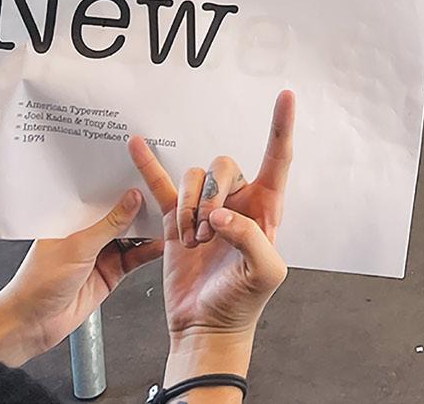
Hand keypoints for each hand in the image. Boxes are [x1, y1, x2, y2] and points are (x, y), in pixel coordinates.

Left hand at [0, 190, 159, 366]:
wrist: (32, 326)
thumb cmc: (37, 284)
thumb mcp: (77, 247)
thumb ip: (109, 225)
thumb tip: (132, 199)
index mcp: (74, 218)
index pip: (103, 195)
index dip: (122, 185)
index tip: (144, 172)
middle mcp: (88, 233)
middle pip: (121, 214)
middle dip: (141, 205)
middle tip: (163, 192)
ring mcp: (101, 253)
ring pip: (132, 234)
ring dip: (148, 228)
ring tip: (167, 216)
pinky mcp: (111, 272)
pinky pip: (134, 257)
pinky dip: (148, 251)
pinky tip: (160, 244)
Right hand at [128, 93, 291, 353]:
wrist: (206, 327)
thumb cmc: (243, 302)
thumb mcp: (265, 274)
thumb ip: (252, 238)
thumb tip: (222, 216)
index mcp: (265, 207)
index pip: (278, 158)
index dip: (282, 126)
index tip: (286, 96)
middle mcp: (237, 201)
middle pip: (223, 166)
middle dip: (211, 196)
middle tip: (207, 235)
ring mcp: (205, 208)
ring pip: (194, 177)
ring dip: (189, 209)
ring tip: (192, 242)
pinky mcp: (176, 221)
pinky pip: (162, 185)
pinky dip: (149, 164)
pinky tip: (138, 145)